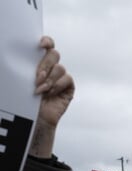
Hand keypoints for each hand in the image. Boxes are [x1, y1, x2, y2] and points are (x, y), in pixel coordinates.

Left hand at [29, 36, 74, 157]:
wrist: (33, 120)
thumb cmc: (22, 100)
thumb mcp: (19, 80)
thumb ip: (21, 67)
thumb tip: (16, 56)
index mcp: (38, 62)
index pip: (47, 45)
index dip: (47, 41)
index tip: (40, 45)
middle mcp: (51, 67)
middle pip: (54, 55)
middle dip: (45, 65)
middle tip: (36, 78)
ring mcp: (61, 77)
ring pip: (60, 68)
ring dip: (49, 79)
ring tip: (40, 90)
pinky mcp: (68, 88)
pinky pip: (67, 79)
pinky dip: (58, 86)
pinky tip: (49, 94)